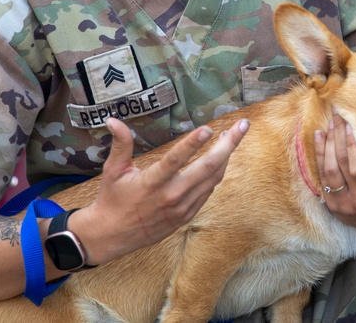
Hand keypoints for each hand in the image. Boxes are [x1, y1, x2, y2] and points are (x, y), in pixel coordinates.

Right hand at [73, 116, 248, 264]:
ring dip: (227, 155)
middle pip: (207, 168)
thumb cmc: (113, 199)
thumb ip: (120, 144)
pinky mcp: (187, 215)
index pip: (175, 160)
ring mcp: (182, 207)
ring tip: (235, 135)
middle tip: (242, 125)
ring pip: (213, 179)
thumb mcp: (113, 170)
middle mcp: (171, 195)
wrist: (113, 236)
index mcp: (152, 182)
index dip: (192, 143)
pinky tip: (222, 157)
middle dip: (228, 144)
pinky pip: (208, 190)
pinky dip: (218, 172)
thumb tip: (113, 119)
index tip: (208, 128)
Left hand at [314, 108, 355, 233]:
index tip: (353, 123)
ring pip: (330, 169)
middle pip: (343, 164)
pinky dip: (320, 155)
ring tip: (331, 123)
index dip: (353, 144)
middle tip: (339, 115)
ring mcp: (343, 204)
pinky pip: (323, 177)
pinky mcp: (332, 205)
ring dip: (329, 143)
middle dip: (340, 136)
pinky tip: (320, 137)